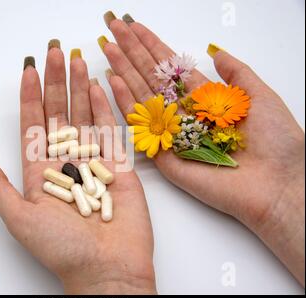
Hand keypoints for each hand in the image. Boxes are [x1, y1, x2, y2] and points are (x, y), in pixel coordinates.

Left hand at [0, 42, 155, 293]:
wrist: (107, 269)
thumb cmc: (62, 249)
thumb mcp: (20, 219)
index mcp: (41, 173)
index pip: (33, 127)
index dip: (30, 98)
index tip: (27, 72)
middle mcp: (66, 163)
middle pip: (59, 115)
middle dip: (56, 83)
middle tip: (54, 52)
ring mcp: (94, 163)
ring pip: (84, 117)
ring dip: (79, 88)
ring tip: (76, 60)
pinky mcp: (120, 167)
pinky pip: (110, 132)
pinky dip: (104, 108)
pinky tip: (96, 87)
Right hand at [99, 12, 304, 284]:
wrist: (279, 183)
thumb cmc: (276, 141)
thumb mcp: (258, 95)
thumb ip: (235, 72)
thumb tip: (215, 49)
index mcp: (203, 99)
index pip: (171, 67)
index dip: (152, 45)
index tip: (134, 26)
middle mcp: (183, 114)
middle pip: (151, 77)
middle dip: (131, 51)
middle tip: (111, 27)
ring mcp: (171, 134)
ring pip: (141, 96)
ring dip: (123, 70)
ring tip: (107, 45)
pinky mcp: (164, 157)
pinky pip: (141, 128)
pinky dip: (125, 104)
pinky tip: (113, 80)